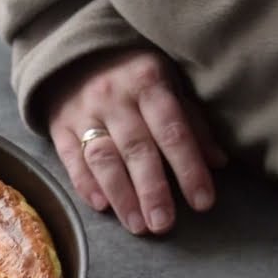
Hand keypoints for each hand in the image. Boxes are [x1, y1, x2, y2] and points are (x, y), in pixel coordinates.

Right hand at [41, 49, 225, 234]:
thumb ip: (191, 120)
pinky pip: (72, 159)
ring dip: (121, 196)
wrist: (76, 51)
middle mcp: (113, 95)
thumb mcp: (168, 82)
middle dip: (152, 190)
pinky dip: (86, 184)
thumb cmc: (133, 73)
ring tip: (138, 226)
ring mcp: (83, 111)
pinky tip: (102, 207)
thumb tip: (218, 161)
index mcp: (148, 80)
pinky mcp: (59, 126)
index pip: (172, 130)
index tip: (202, 202)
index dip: (189, 168)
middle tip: (164, 224)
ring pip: (103, 158)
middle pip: (137, 149)